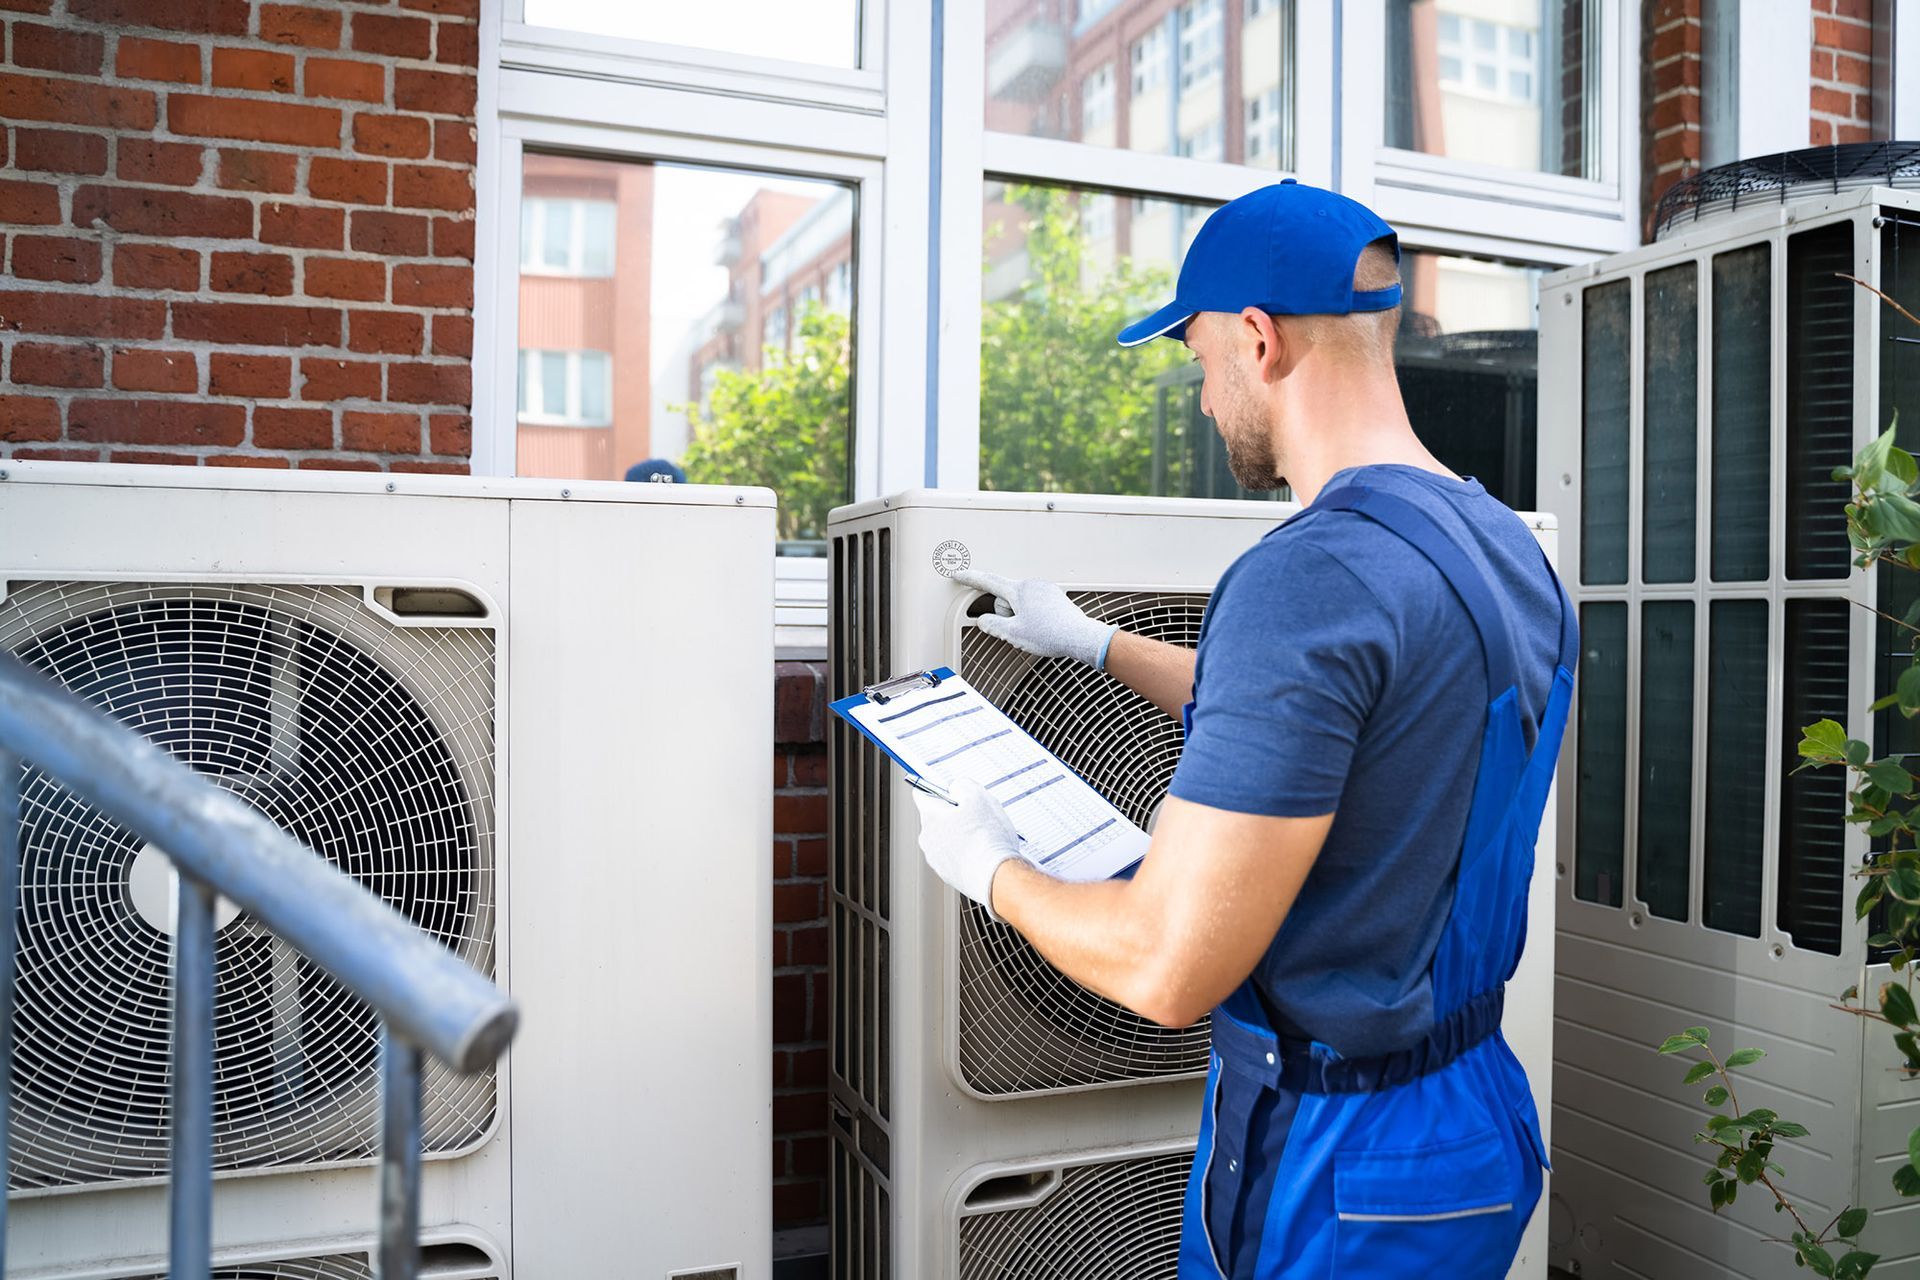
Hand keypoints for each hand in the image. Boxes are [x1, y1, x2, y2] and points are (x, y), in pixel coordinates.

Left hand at [913, 779, 1022, 920]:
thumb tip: (957, 788)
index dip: (938, 787)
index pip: (922, 793)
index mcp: (930, 817)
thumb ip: (963, 785)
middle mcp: (927, 839)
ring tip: (984, 835)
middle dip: (954, 813)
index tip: (950, 787)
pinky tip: (984, 852)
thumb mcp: (978, 796)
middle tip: (976, 813)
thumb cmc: (986, 838)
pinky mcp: (950, 875)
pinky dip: (967, 852)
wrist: (996, 877)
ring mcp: (937, 860)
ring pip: (947, 838)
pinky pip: (956, 856)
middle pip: (937, 817)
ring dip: (961, 834)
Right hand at [951, 569, 1118, 667]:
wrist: (1080, 637)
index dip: (971, 579)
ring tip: (1035, 632)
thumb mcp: (1013, 634)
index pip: (988, 582)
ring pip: (1020, 604)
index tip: (959, 575)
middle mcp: (1032, 585)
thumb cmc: (1051, 634)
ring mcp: (1045, 590)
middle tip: (1018, 630)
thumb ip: (993, 625)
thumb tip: (985, 621)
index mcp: (1019, 590)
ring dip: (1020, 617)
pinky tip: (1043, 629)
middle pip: (1005, 598)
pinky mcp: (1054, 598)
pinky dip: (1033, 617)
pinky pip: (1034, 605)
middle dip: (1006, 614)